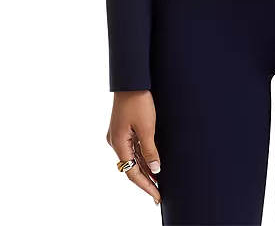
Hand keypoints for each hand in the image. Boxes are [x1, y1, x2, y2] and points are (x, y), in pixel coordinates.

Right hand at [106, 90, 161, 204]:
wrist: (131, 79)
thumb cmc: (138, 100)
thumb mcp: (147, 127)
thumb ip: (150, 150)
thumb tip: (156, 169)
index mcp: (119, 143)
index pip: (132, 172)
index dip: (145, 185)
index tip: (157, 196)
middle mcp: (115, 141)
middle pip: (131, 167)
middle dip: (145, 180)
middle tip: (159, 192)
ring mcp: (118, 135)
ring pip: (132, 157)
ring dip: (144, 168)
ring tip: (158, 181)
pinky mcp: (123, 128)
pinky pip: (133, 147)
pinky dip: (142, 156)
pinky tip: (152, 162)